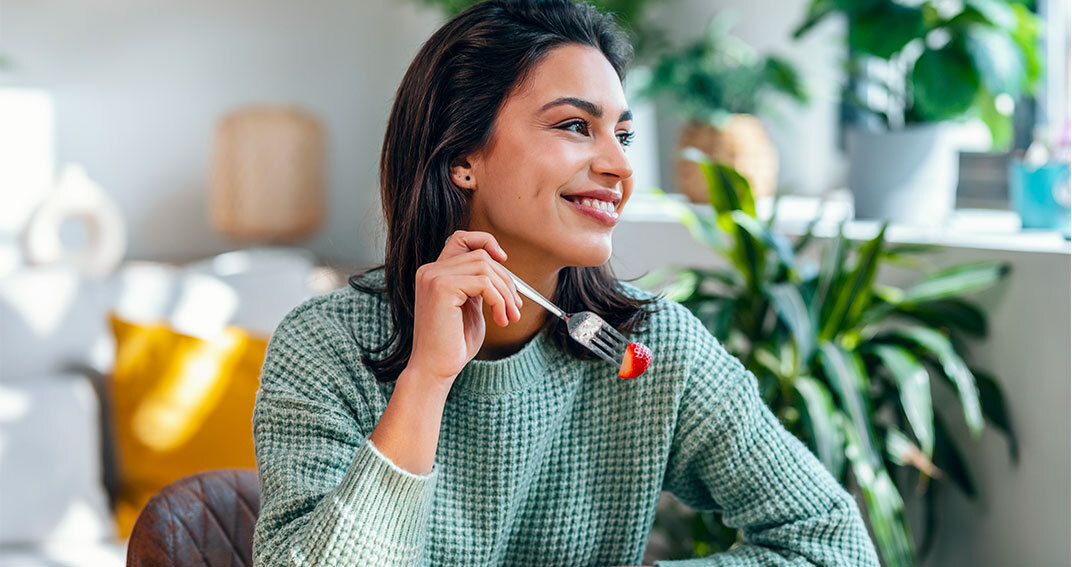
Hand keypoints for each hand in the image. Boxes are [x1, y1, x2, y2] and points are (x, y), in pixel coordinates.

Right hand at [407, 230, 522, 387]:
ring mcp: (434, 277)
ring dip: (505, 293)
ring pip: (485, 267)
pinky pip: (483, 282)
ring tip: (508, 316)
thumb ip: (478, 285)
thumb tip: (503, 268)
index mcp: (435, 273)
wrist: (435, 369)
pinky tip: (499, 319)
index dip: (486, 242)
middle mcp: (430, 271)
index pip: (461, 238)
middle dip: (506, 281)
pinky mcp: (442, 288)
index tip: (503, 260)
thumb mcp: (470, 307)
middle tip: (515, 308)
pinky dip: (499, 300)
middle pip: (481, 255)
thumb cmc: (453, 343)